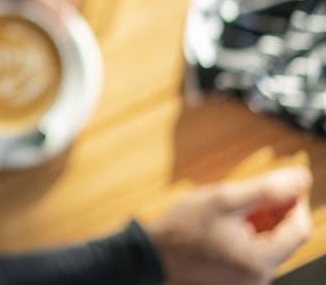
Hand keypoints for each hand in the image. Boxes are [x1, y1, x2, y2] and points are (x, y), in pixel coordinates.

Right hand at [145, 167, 311, 284]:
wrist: (153, 253)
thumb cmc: (182, 228)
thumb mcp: (223, 199)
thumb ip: (266, 188)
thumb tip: (301, 178)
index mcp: (260, 261)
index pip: (299, 228)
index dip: (294, 201)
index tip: (282, 184)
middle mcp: (260, 277)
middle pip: (285, 237)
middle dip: (273, 211)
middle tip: (249, 193)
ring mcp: (249, 280)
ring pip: (270, 243)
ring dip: (260, 221)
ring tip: (232, 208)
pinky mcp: (239, 278)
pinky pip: (256, 252)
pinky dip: (249, 233)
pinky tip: (228, 223)